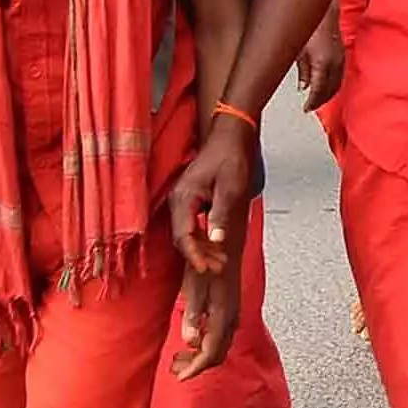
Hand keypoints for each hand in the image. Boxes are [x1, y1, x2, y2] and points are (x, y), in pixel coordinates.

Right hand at [169, 123, 262, 274]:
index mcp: (183, 197)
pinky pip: (191, 225)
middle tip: (218, 267)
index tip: (205, 269)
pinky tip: (215, 247)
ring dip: (201, 249)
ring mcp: (181, 200)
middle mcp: (177, 200)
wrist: (228, 138)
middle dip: (199, 255)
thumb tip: (216, 240)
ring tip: (220, 261)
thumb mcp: (230, 188)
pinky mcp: (189, 201)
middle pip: (182, 237)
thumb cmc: (229, 158)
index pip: (183, 235)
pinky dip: (202, 238)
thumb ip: (220, 215)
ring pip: (186, 233)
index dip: (194, 255)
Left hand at [171, 263, 236, 380]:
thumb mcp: (195, 288)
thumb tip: (189, 341)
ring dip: (200, 357)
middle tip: (176, 369)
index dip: (195, 368)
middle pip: (218, 354)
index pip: (210, 353)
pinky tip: (193, 341)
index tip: (179, 377)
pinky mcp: (230, 311)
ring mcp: (233, 316)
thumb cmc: (207, 265)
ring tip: (179, 359)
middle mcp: (231, 320)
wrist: (228, 247)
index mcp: (222, 318)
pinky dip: (206, 346)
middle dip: (197, 366)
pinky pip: (221, 338)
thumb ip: (192, 315)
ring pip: (220, 347)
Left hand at [295, 11, 346, 110]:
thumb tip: (303, 87)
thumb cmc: (310, 25)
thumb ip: (303, 71)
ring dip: (328, 94)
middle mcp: (335, 62)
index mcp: (322, 63)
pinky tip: (326, 85)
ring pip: (337, 84)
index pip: (318, 90)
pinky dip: (333, 84)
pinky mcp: (342, 54)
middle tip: (310, 106)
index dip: (312, 102)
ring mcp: (341, 58)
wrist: (324, 10)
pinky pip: (340, 75)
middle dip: (320, 100)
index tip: (305, 108)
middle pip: (330, 90)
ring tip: (317, 99)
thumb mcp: (299, 50)